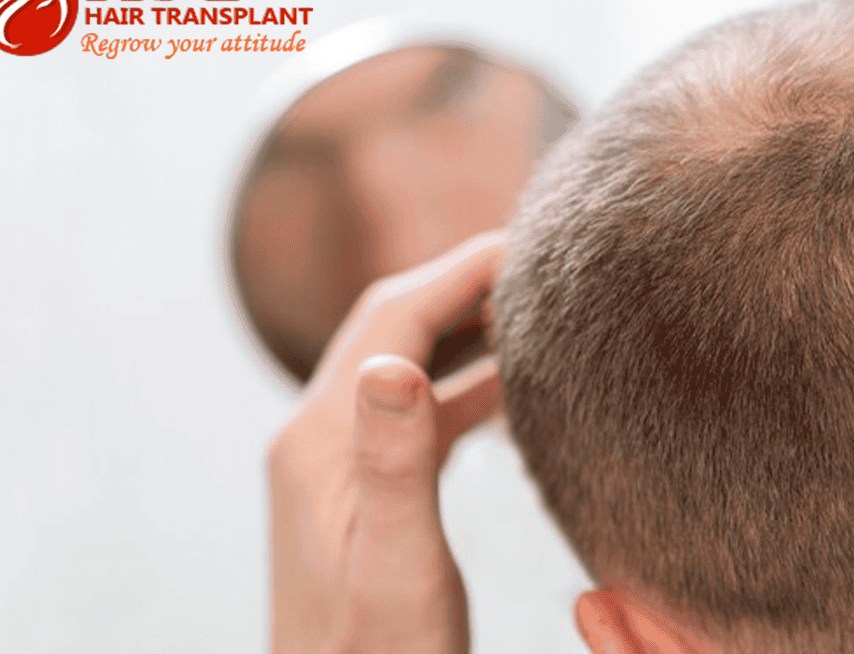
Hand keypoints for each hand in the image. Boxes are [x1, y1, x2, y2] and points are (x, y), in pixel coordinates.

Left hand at [267, 232, 504, 653]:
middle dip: (461, 282)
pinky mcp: (361, 484)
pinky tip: (511, 384)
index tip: (524, 241)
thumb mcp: (395, 562)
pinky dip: (464, 383)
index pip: (391, 319)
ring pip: (406, 360)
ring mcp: (336, 458)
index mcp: (317, 441)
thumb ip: (394, 462)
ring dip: (463, 326)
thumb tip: (394, 364)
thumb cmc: (374, 653)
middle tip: (536, 258)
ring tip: (531, 304)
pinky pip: (417, 410)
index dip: (457, 271)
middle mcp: (317, 435)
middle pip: (393, 324)